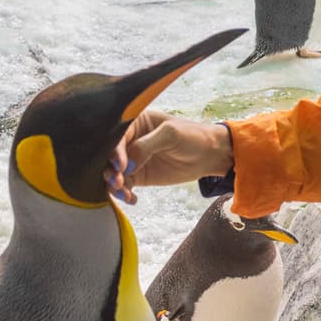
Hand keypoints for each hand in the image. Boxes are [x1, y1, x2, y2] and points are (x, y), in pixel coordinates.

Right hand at [105, 110, 233, 204]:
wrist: (211, 155)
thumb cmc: (193, 136)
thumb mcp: (171, 135)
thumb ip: (147, 146)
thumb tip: (126, 164)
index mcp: (135, 122)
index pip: (116, 136)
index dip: (114, 151)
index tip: (120, 165)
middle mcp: (130, 140)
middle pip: (109, 156)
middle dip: (110, 170)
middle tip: (118, 182)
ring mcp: (133, 158)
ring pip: (114, 173)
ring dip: (115, 184)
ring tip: (125, 192)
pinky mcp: (138, 175)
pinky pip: (124, 185)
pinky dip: (124, 193)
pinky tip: (132, 199)